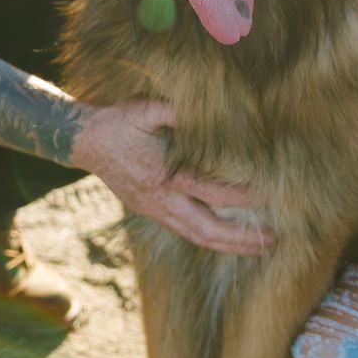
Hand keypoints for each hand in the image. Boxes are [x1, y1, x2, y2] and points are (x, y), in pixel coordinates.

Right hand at [71, 99, 271, 255]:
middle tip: (271, 241)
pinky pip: (185, 230)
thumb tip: (213, 111)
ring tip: (256, 249)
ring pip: (196, 236)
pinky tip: (225, 238)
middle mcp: (161, 200)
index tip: (269, 196)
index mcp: (164, 176)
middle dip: (239, 239)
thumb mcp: (146, 109)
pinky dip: (208, 237)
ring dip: (227, 245)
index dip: (242, 197)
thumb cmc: (119, 122)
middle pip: (206, 229)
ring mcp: (155, 209)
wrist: (86, 141)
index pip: (212, 191)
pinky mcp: (151, 210)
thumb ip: (177, 111)